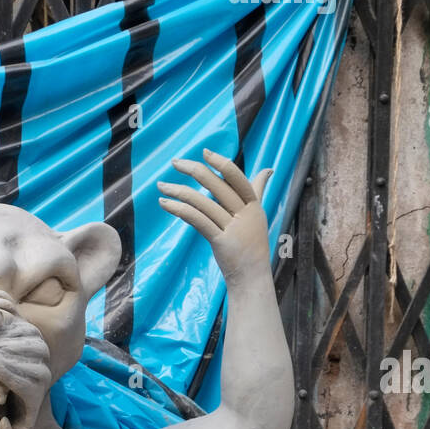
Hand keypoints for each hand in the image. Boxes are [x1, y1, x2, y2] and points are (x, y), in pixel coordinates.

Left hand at [157, 148, 272, 281]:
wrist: (251, 276)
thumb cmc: (252, 244)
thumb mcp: (258, 214)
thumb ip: (258, 190)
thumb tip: (268, 169)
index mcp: (253, 204)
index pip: (237, 178)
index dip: (221, 164)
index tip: (204, 152)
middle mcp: (245, 213)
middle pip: (217, 186)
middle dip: (194, 170)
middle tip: (175, 162)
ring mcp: (233, 228)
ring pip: (202, 203)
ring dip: (179, 192)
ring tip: (161, 186)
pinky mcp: (220, 241)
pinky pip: (197, 220)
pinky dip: (179, 210)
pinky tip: (165, 204)